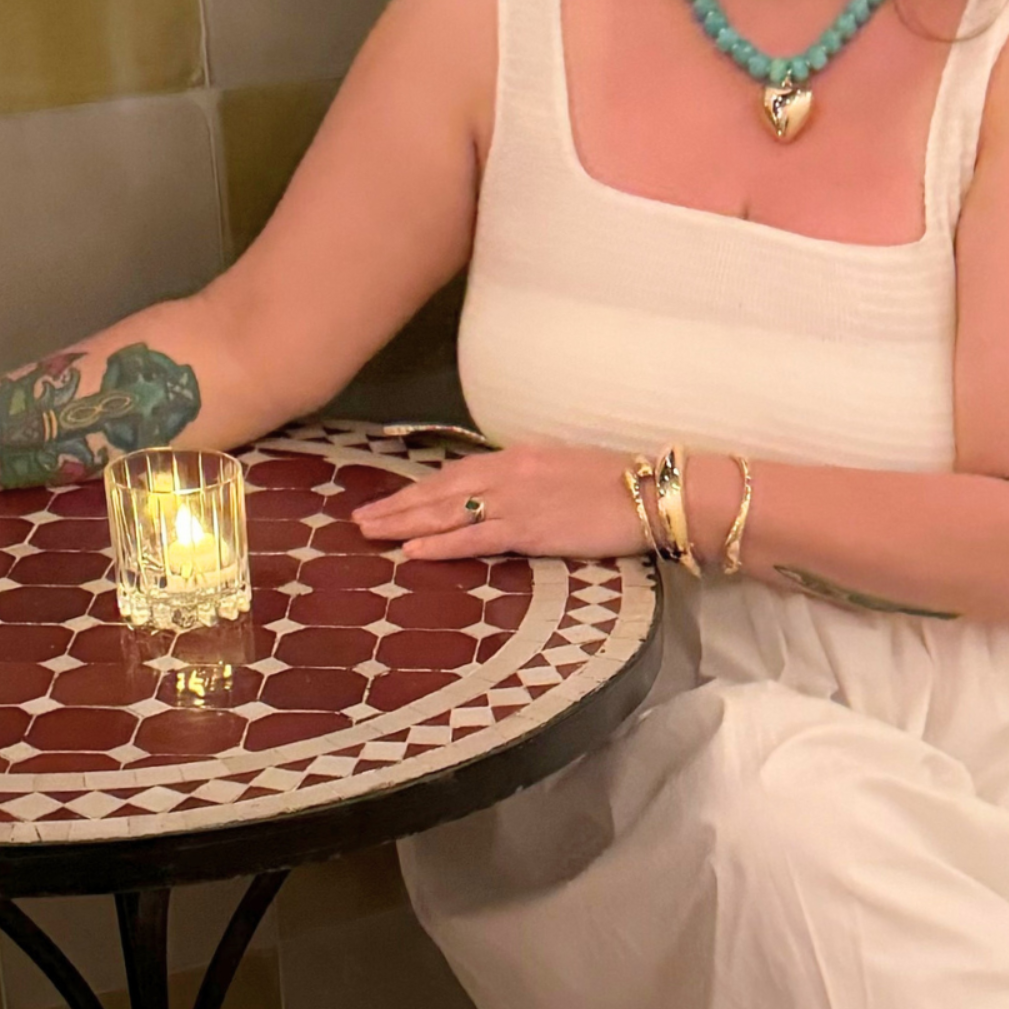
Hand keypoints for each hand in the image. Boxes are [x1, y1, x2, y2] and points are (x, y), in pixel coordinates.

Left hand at [351, 442, 644, 562]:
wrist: (649, 492)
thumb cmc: (615, 485)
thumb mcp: (562, 470)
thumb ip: (528, 480)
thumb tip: (503, 495)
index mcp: (516, 457)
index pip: (455, 472)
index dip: (419, 489)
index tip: (390, 499)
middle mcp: (507, 473)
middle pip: (439, 490)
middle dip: (397, 505)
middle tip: (358, 519)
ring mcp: (515, 501)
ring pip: (446, 513)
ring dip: (404, 524)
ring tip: (369, 533)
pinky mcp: (528, 529)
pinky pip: (473, 538)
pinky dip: (439, 545)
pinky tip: (411, 552)